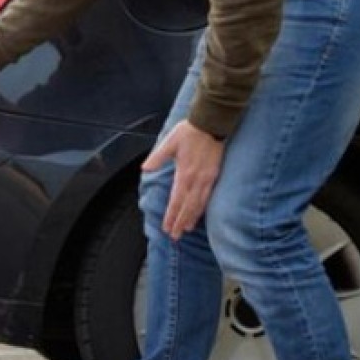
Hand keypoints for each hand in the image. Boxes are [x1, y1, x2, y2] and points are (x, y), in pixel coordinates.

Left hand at [142, 120, 224, 239]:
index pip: (176, 200)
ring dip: (192, 218)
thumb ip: (158, 157)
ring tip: (186, 230)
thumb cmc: (189, 132)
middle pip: (188, 207)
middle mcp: (197, 180)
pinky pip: (208, 197)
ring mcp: (207, 179)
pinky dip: (202, 208)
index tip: (167, 227)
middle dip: (181, 222)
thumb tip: (145, 169)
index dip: (172, 216)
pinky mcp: (214, 175)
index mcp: (184, 173)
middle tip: (174, 236)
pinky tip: (199, 214)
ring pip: (199, 204)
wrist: (211, 124)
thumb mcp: (169, 142)